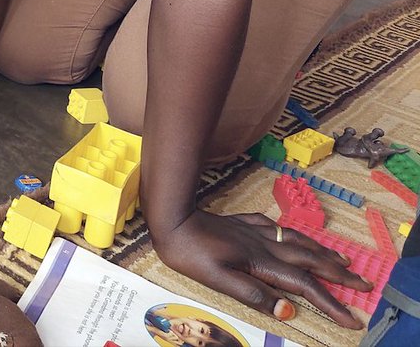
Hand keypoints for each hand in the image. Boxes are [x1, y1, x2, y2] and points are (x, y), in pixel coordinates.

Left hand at [152, 208, 370, 329]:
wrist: (172, 219)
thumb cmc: (191, 254)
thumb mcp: (219, 280)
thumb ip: (254, 294)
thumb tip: (289, 311)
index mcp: (261, 262)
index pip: (305, 286)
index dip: (330, 303)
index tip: (353, 319)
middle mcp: (264, 245)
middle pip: (310, 260)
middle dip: (339, 273)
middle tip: (365, 283)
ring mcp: (254, 231)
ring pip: (297, 241)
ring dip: (322, 251)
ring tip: (342, 258)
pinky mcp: (242, 223)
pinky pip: (276, 228)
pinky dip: (293, 234)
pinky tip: (292, 235)